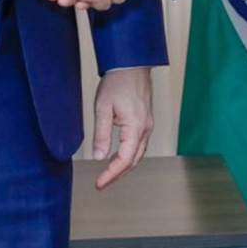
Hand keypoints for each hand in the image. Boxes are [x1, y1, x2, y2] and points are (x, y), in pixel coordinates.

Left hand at [92, 67, 152, 188]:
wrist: (131, 64)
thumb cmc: (117, 82)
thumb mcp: (103, 108)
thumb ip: (102, 135)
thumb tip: (99, 157)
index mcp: (135, 127)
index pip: (125, 160)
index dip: (111, 175)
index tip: (99, 183)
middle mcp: (145, 128)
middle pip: (134, 161)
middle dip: (117, 175)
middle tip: (101, 183)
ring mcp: (148, 125)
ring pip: (138, 154)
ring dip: (124, 166)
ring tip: (108, 174)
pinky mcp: (146, 121)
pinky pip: (139, 145)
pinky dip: (129, 155)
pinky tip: (118, 156)